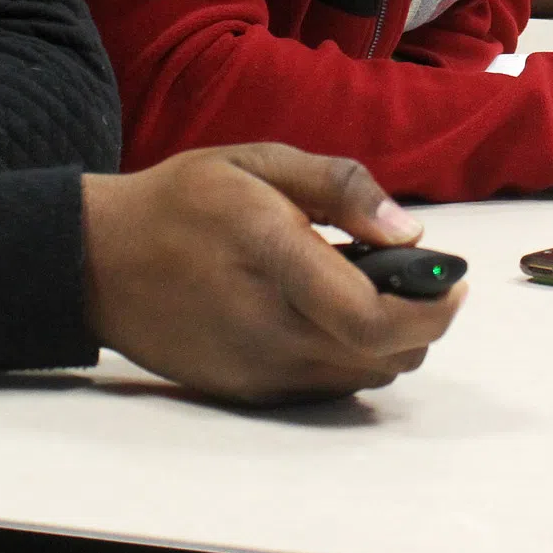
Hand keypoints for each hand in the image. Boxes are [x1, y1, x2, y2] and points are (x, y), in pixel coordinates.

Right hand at [81, 144, 464, 404]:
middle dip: (421, 322)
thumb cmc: (182, 201)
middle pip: (384, 356)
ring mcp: (256, 369)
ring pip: (362, 377)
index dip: (432, 308)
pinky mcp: (246, 391)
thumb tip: (409, 231)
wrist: (98, 260)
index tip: (454, 283)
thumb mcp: (259, 161)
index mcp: (274, 258)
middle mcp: (269, 329)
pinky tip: (326, 314)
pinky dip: (349, 357)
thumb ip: (341, 187)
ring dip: (387, 342)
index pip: (374, 317)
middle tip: (416, 278)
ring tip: (366, 291)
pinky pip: (326, 387)